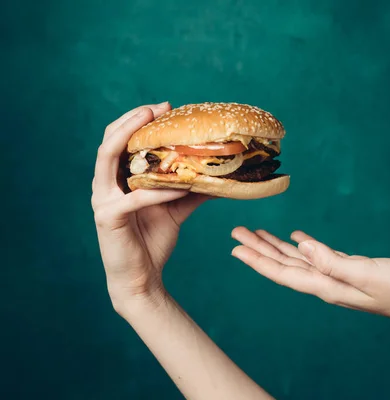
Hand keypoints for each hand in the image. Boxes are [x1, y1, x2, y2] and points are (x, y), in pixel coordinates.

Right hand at [92, 102, 209, 310]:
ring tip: (153, 126)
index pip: (120, 139)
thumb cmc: (153, 240)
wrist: (142, 277)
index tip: (165, 106)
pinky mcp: (107, 218)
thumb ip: (193, 189)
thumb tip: (223, 176)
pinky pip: (133, 198)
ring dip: (129, 138)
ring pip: (107, 158)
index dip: (137, 120)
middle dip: (132, 120)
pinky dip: (157, 190)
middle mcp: (104, 185)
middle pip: (109, 140)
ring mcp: (102, 200)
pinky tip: (178, 186)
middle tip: (158, 108)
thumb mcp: (177, 208)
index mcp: (117, 179)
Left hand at [230, 228, 389, 328]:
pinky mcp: (351, 269)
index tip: (235, 248)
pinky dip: (304, 245)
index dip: (257, 260)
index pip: (283, 272)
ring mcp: (338, 276)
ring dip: (276, 246)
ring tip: (257, 233)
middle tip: (237, 232)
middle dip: (259, 249)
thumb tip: (301, 244)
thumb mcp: (366, 273)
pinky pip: (319, 256)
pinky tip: (296, 237)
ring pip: (299, 259)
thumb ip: (333, 261)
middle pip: (284, 265)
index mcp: (327, 284)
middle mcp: (327, 282)